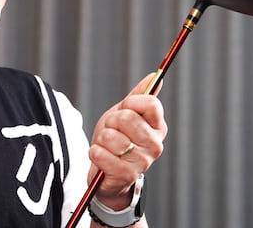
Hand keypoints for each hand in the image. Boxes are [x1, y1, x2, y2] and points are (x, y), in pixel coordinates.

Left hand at [88, 73, 167, 209]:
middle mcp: (156, 144)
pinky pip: (100, 154)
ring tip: (107, 147)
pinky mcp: (127, 175)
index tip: (124, 110)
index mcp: (158, 127)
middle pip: (127, 118)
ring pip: (110, 136)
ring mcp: (143, 162)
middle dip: (111, 122)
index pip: (150, 104)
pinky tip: (101, 158)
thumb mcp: (125, 113)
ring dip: (101, 139)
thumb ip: (138, 96)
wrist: (107, 171)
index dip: (131, 103)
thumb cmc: (117, 138)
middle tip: (112, 131)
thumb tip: (154, 76)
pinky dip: (94, 153)